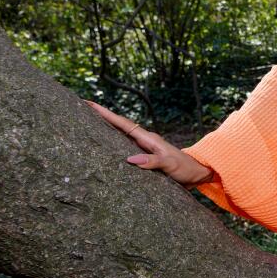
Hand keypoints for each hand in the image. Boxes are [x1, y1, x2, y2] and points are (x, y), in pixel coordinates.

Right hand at [86, 100, 212, 186]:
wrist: (195, 173)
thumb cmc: (184, 168)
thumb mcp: (169, 166)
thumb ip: (153, 162)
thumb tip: (130, 159)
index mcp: (148, 139)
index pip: (122, 124)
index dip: (106, 114)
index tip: (90, 104)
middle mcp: (143, 141)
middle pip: (118, 126)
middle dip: (100, 117)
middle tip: (81, 109)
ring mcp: (143, 148)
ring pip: (119, 136)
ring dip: (104, 130)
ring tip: (85, 124)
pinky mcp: (144, 157)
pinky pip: (123, 147)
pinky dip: (112, 144)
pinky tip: (102, 147)